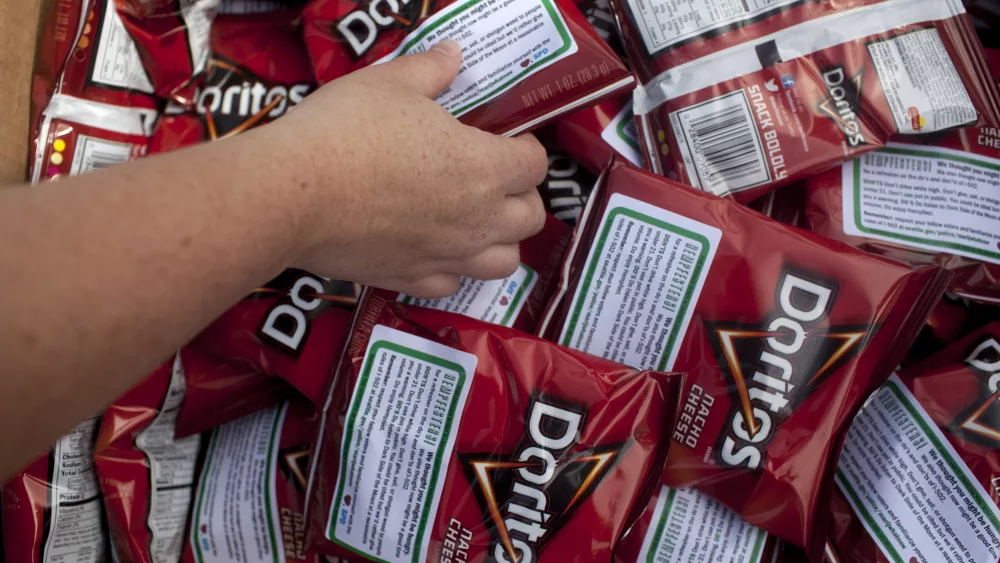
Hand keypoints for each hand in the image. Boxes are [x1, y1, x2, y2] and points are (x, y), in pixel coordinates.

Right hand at [265, 40, 548, 297]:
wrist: (294, 193)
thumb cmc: (346, 130)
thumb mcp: (390, 83)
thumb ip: (431, 70)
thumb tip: (452, 54)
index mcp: (485, 167)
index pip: (535, 165)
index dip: (526, 149)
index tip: (505, 139)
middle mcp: (478, 219)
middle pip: (531, 219)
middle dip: (522, 197)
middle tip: (495, 179)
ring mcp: (447, 256)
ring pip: (504, 263)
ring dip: (500, 242)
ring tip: (477, 223)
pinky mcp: (411, 279)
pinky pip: (451, 285)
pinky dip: (451, 270)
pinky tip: (433, 249)